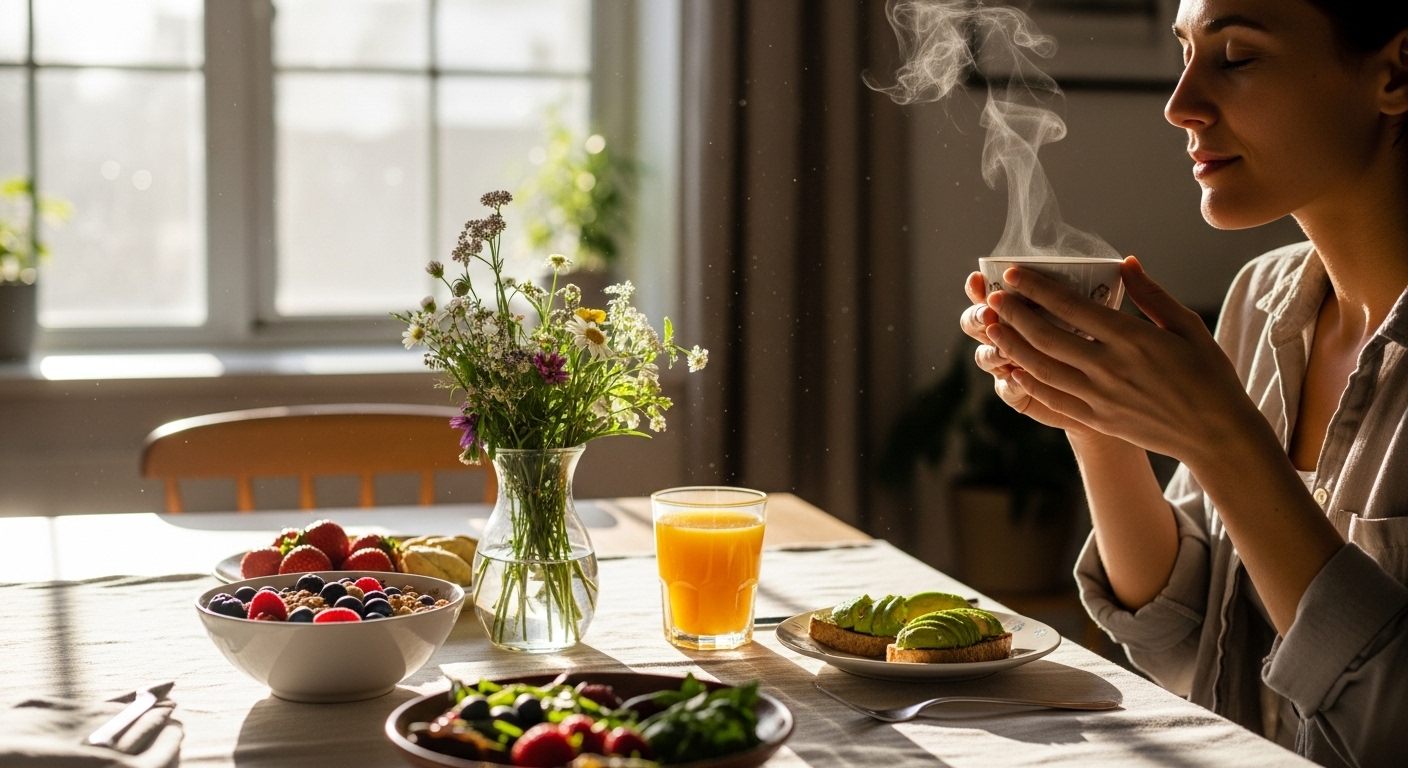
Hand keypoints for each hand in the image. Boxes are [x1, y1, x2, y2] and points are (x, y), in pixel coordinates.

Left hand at [983, 256, 1258, 464]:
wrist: (1216, 433)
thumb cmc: (1208, 374)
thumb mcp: (1187, 326)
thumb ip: (1151, 294)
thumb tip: (1125, 263)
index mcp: (1133, 338)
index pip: (1073, 307)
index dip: (1038, 289)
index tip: (1013, 275)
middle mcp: (1111, 367)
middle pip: (1047, 337)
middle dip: (1014, 314)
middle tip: (991, 298)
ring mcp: (1100, 397)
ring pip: (1042, 368)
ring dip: (1012, 345)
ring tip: (992, 326)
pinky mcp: (1097, 419)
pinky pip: (1053, 398)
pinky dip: (1029, 381)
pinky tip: (1013, 368)